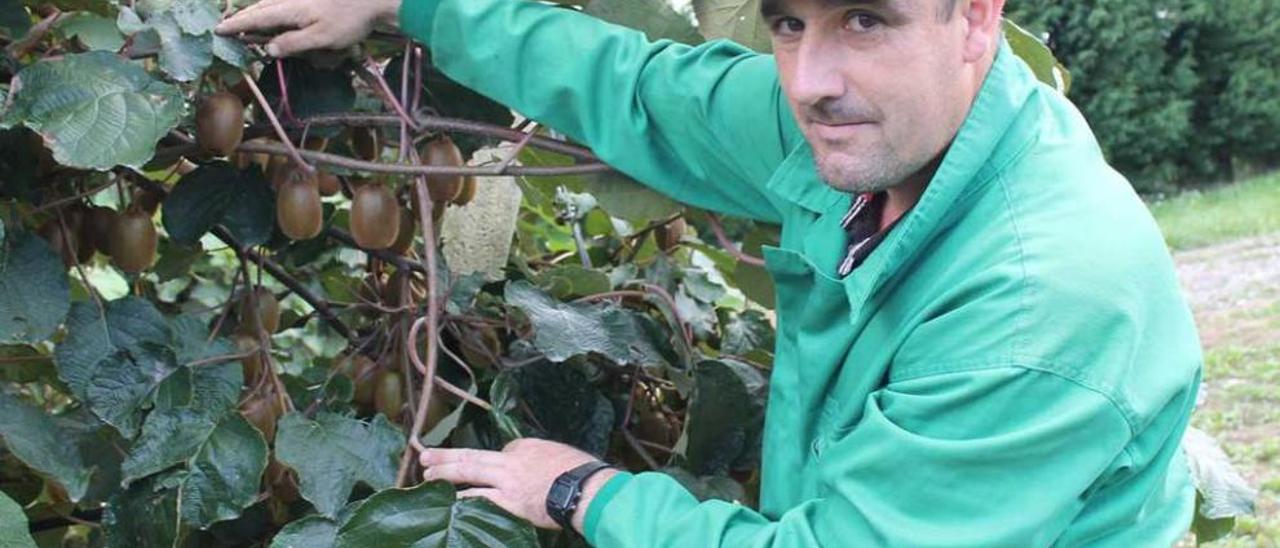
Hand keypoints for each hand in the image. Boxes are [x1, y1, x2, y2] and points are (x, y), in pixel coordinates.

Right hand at [214, 0, 401, 57]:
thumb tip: (269, 49)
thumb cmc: (349, 21)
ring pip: (269, 4)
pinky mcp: (308, 0)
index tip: (219, 30)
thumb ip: (294, 43)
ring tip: (244, 24)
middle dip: (242, 18)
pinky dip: (270, 10)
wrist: (371, 0)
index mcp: (290, 9)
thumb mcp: (322, 38)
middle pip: (259, 8)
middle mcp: (290, 0)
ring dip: (255, 14)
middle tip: (225, 26)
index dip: (237, 25)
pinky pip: (281, 4)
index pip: (257, 18)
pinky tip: (273, 16)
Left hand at [420, 438, 620, 531]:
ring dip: (445, 473)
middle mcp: (512, 460)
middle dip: (448, 455)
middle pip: (474, 455)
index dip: (496, 459)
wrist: (586, 488)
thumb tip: (547, 465)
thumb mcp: (564, 455)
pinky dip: (462, 499)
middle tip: (425, 455)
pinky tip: (448, 502)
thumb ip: (547, 459)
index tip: (492, 466)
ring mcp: (507, 481)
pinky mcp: (508, 501)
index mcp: (528, 447)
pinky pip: (478, 499)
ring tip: (427, 474)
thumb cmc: (583, 472)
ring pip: (469, 472)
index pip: (506, 450)